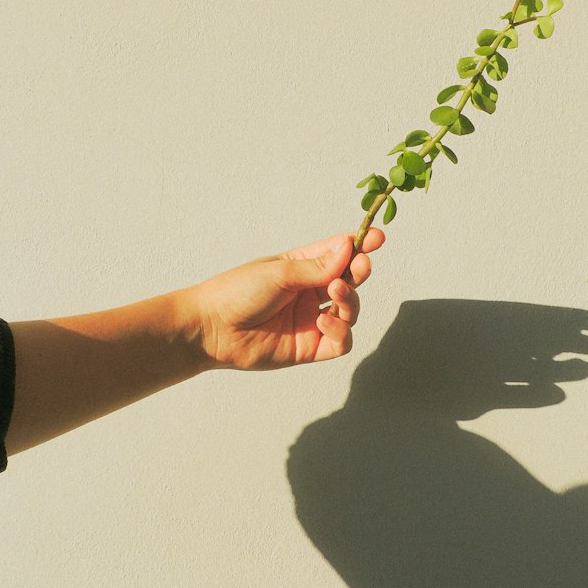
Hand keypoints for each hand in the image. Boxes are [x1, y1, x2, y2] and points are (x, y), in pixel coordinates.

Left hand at [186, 229, 384, 369]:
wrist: (211, 329)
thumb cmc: (236, 292)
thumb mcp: (279, 272)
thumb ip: (317, 266)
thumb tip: (349, 247)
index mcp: (300, 267)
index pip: (338, 254)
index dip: (360, 246)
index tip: (377, 239)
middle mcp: (309, 293)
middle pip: (350, 281)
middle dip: (359, 273)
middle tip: (359, 266)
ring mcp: (311, 321)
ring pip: (350, 311)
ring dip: (350, 301)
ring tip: (335, 292)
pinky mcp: (309, 347)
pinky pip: (340, 342)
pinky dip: (340, 331)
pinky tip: (323, 321)